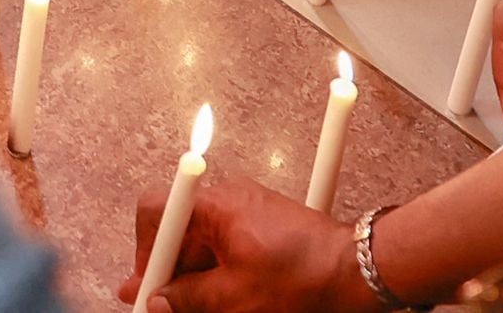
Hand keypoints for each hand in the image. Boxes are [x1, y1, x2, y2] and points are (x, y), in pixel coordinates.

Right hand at [123, 181, 361, 312]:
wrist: (358, 271)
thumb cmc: (302, 277)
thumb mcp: (235, 296)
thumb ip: (189, 298)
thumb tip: (158, 302)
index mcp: (216, 206)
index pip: (158, 212)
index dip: (145, 253)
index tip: (145, 288)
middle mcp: (230, 201)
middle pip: (181, 232)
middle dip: (169, 271)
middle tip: (158, 307)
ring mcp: (249, 213)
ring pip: (205, 245)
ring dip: (194, 277)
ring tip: (191, 309)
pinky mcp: (266, 228)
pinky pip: (228, 248)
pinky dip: (218, 274)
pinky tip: (216, 301)